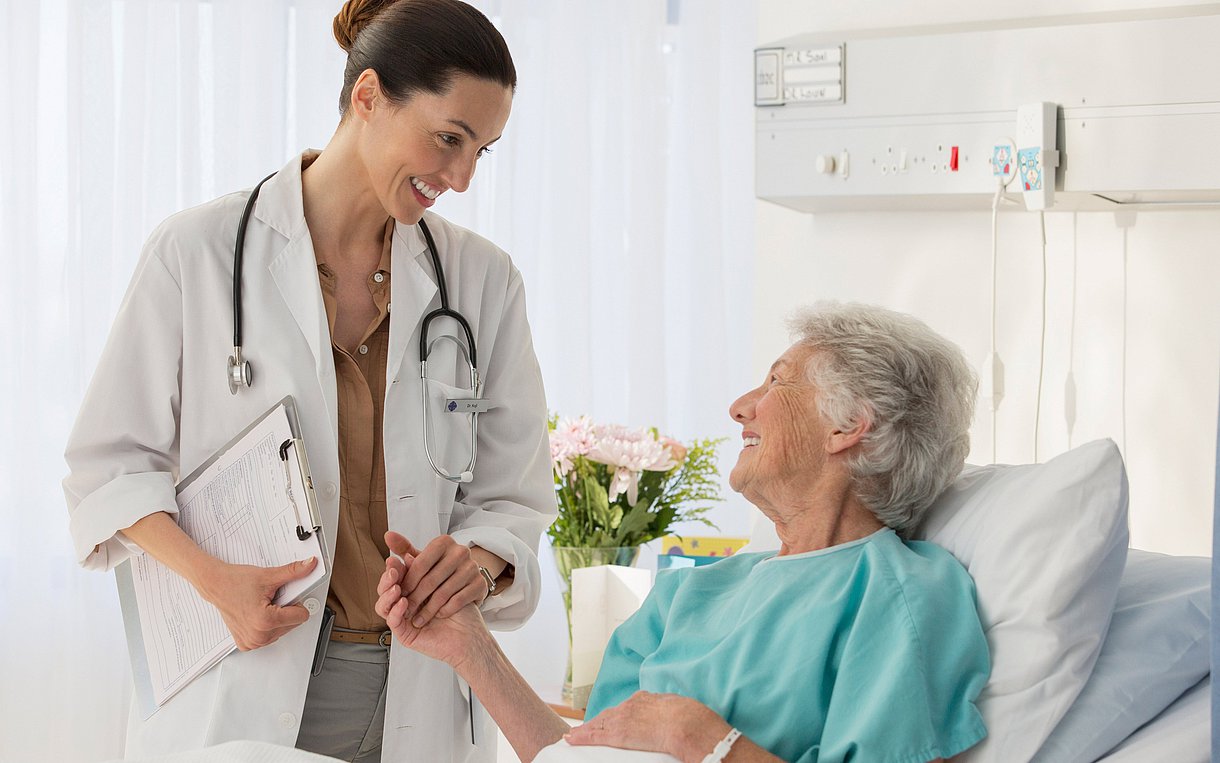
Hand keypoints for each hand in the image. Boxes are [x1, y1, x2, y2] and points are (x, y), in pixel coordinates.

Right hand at [198, 557, 315, 650]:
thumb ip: (294, 571)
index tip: (283, 594)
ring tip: (262, 605)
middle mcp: (258, 636)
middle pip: (293, 624)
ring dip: (276, 618)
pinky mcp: (246, 644)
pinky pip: (269, 637)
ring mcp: (252, 642)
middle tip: (269, 599)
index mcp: (265, 621)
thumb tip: (311, 564)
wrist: (216, 584)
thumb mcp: (269, 575)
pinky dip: (266, 625)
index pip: (302, 616)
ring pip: (282, 631)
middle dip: (285, 610)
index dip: (295, 602)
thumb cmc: (237, 581)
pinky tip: (256, 613)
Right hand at [376, 532, 488, 668]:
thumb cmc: (457, 606)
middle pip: (384, 591)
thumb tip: (398, 543)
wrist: (469, 632)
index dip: (392, 569)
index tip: (394, 559)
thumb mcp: (439, 577)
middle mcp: (402, 605)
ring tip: (396, 586)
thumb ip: (420, 561)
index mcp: (408, 591)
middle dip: (387, 579)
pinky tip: (402, 602)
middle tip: (393, 570)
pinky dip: (395, 610)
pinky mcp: (404, 634)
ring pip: (383, 606)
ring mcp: (401, 620)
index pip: (392, 578)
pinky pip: (393, 621)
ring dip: (387, 594)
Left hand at [390, 531, 489, 627]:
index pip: (420, 563)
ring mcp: (473, 567)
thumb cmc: (440, 572)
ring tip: (419, 618)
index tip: (398, 594)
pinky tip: (438, 614)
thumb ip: (405, 549)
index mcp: (444, 542)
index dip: (407, 581)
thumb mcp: (423, 559)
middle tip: (405, 610)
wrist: (467, 581)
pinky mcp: (480, 584)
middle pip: (430, 580)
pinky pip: (458, 600)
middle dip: (415, 598)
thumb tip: (388, 536)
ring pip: (443, 593)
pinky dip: (445, 610)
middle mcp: (461, 551)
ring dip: (428, 610)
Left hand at [566, 691, 730, 761]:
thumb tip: (675, 721)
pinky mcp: (618, 734)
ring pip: (599, 724)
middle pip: (609, 714)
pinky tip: (572, 739)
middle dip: (597, 722)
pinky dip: (582, 736)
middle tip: (585, 728)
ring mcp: (623, 718)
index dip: (617, 714)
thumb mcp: (681, 710)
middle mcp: (631, 705)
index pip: (626, 707)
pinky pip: (595, 735)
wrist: (687, 723)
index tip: (611, 719)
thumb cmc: (693, 719)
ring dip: (586, 730)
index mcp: (647, 699)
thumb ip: (671, 714)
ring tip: (574, 735)